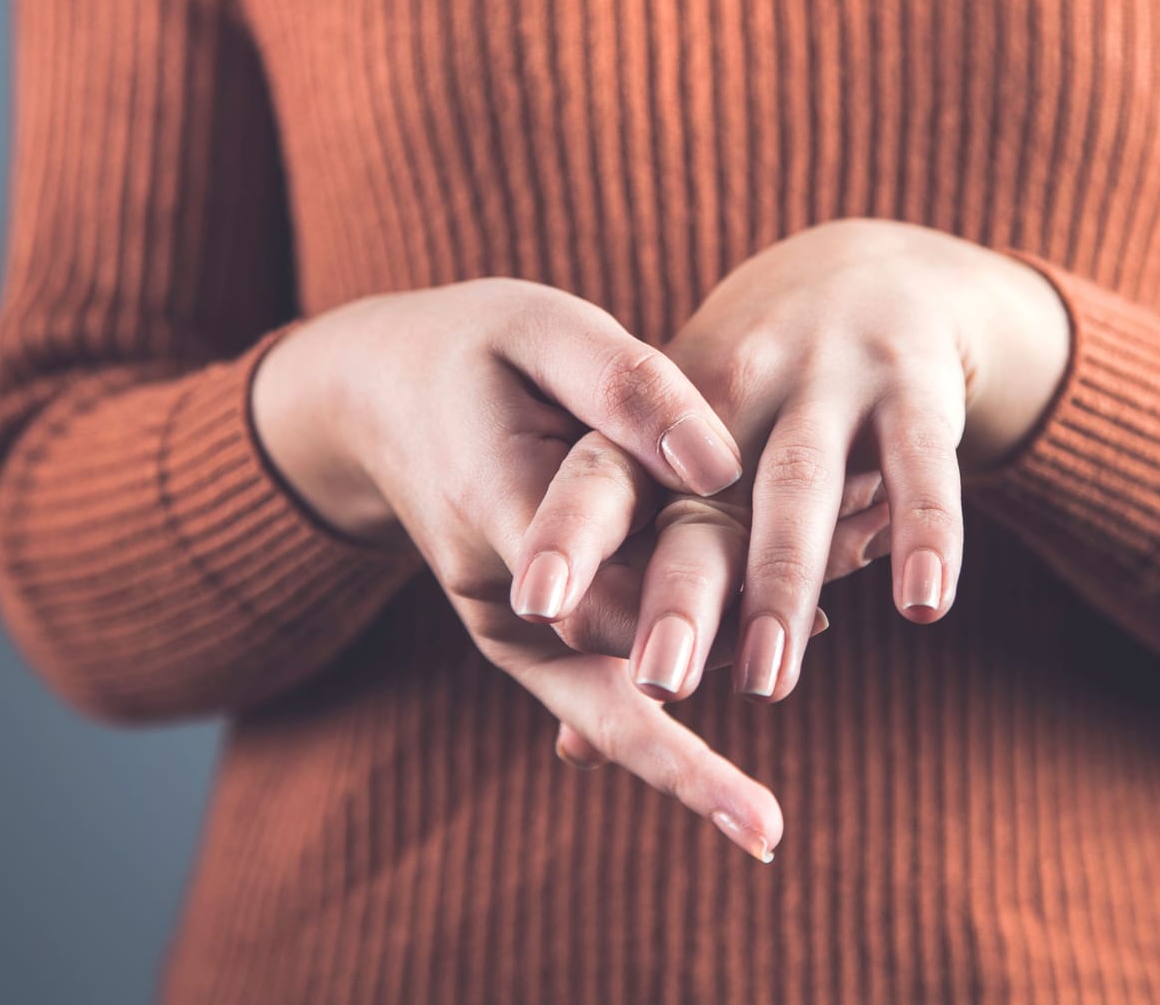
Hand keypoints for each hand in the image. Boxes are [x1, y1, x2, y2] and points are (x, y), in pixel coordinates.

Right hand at [250, 277, 862, 859]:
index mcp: (498, 507)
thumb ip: (630, 391)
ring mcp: (510, 629)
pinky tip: (736, 792)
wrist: (382, 396)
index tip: (777, 657)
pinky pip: (600, 693)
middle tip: (764, 823)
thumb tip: (720, 470)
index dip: (684, 631)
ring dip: (684, 764)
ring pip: (604, 709)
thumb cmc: (476, 351)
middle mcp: (500, 593)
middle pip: (606, 679)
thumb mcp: (545, 330)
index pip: (595, 592)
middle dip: (691, 740)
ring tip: (762, 830)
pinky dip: (669, 723)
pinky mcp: (531, 640)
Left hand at [519, 218, 1070, 709]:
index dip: (570, 536)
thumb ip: (636, 597)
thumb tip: (571, 747)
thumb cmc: (752, 410)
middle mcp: (734, 394)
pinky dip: (923, 533)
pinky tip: (922, 605)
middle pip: (700, 506)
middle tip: (656, 683)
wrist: (872, 274)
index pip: (603, 474)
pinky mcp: (913, 388)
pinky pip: (921, 469)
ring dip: (783, 584)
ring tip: (769, 682)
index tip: (533, 604)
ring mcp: (826, 384)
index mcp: (661, 415)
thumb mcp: (682, 467)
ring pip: (797, 491)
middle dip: (681, 594)